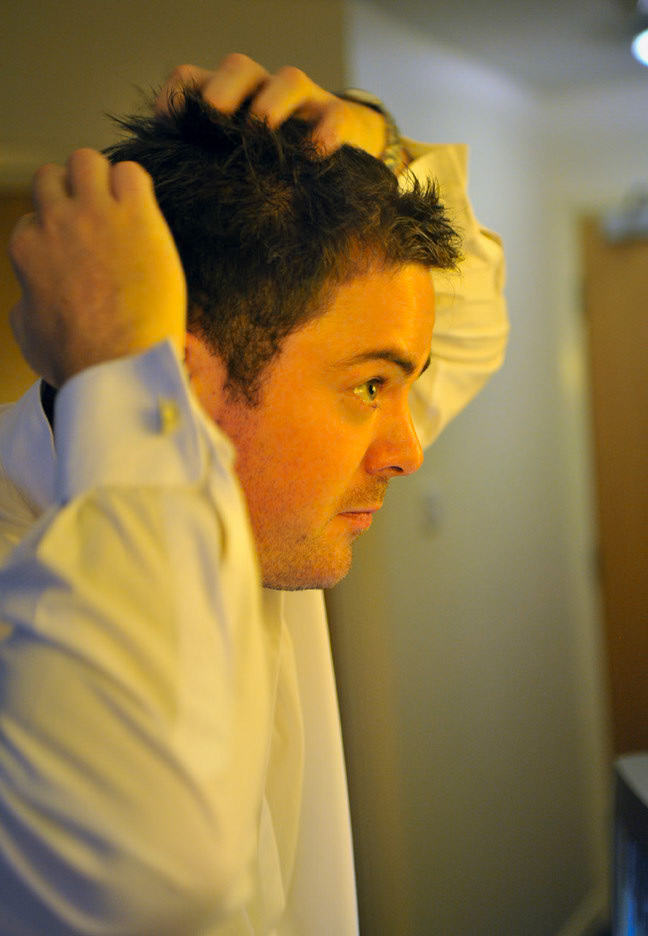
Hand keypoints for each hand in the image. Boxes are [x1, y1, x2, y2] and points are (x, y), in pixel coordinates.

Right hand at [8, 149, 186, 386]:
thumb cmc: (80, 362)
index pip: (35, 221)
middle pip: (53, 177)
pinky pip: (133, 173)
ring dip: (102, 180)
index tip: (79, 254)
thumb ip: (26, 306)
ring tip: (122, 212)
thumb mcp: (29, 336)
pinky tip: (145, 215)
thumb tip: (29, 297)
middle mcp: (56, 224)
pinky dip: (137, 187)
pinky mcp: (137, 218)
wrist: (121, 366)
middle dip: (72, 194)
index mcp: (29, 250)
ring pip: (87, 160)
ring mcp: (96, 215)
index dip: (59, 236)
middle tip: (97, 222)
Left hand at [156, 53, 386, 158]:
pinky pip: (334, 115)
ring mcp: (302, 103)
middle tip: (214, 114)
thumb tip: (163, 202)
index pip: (192, 79)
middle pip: (239, 68)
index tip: (166, 125)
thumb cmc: (267, 170)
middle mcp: (262, 92)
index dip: (176, 96)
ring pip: (288, 80)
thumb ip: (202, 171)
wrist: (336, 163)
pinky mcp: (337, 118)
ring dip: (272, 102)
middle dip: (223, 88)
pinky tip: (316, 152)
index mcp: (228, 100)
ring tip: (262, 127)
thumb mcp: (230, 167)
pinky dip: (325, 130)